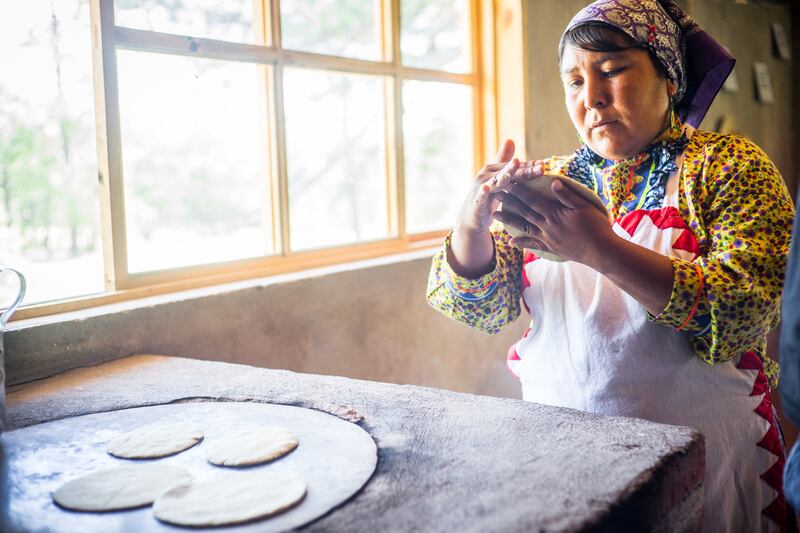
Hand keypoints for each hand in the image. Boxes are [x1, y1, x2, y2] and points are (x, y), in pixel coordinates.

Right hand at [455, 140, 543, 234]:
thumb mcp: (497, 178)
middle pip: (510, 172)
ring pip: (496, 181)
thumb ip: (504, 161)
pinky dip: (483, 192)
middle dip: (526, 169)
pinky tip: (486, 188)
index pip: (516, 167)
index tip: (548, 164)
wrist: (471, 215)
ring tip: (514, 165)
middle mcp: (488, 175)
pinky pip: (480, 196)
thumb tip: (510, 139)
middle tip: (542, 167)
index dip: (532, 165)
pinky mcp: (476, 201)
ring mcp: (481, 187)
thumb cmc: (487, 195)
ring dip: (505, 174)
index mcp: (495, 170)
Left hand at [493, 177, 614, 265]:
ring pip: (524, 227)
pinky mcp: (551, 247)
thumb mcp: (585, 207)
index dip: (519, 190)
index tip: (507, 182)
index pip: (533, 199)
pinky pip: (533, 244)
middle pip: (524, 211)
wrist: (601, 252)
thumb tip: (553, 182)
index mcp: (555, 214)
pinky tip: (510, 242)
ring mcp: (548, 237)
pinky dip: (521, 243)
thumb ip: (567, 196)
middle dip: (509, 201)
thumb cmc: (597, 227)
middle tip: (495, 193)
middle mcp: (548, 226)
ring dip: (509, 221)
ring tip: (495, 215)